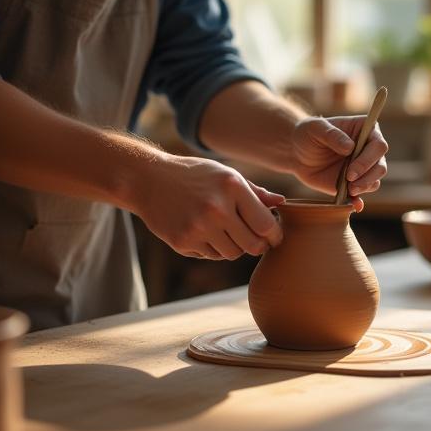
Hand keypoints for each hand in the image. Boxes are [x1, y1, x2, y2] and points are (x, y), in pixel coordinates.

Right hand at [133, 154, 283, 259]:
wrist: (149, 180)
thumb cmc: (195, 175)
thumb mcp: (225, 175)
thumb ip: (255, 192)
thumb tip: (281, 203)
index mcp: (232, 187)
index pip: (265, 224)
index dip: (275, 235)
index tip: (274, 236)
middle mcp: (217, 208)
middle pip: (253, 245)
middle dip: (259, 246)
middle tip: (258, 242)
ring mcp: (198, 227)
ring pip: (233, 253)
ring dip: (235, 247)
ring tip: (227, 232)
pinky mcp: (183, 241)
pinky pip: (211, 255)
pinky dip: (213, 248)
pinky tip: (205, 232)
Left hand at [291, 116, 388, 210]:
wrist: (298, 153)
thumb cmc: (308, 134)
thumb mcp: (315, 128)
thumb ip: (332, 135)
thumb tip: (350, 147)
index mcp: (366, 131)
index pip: (379, 145)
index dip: (368, 159)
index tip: (351, 172)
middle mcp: (369, 149)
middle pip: (380, 166)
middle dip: (367, 177)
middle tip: (350, 184)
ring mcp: (363, 168)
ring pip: (375, 181)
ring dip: (364, 188)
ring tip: (348, 190)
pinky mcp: (354, 183)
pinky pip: (362, 194)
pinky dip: (359, 201)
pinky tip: (355, 205)